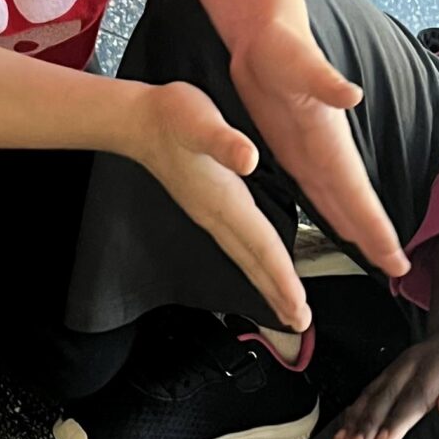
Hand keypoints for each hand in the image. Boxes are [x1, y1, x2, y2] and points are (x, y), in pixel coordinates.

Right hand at [131, 82, 309, 330]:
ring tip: (287, 309)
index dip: (281, 279)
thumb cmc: (171, 115)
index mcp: (224, 200)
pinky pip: (238, 248)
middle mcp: (218, 216)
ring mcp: (211, 216)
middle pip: (255, 265)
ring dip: (268, 286)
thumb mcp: (199, 120)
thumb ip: (223, 140)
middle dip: (278, 296)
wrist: (138, 120)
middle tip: (300, 323)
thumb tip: (248, 159)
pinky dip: (256, 267)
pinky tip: (262, 271)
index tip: (298, 307)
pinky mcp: (208, 209)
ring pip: (246, 260)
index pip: (260, 248)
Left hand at [228, 17, 404, 282]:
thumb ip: (324, 79)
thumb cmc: (280, 45)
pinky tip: (340, 226)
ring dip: (359, 230)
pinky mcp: (295, 150)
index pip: (358, 194)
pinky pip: (318, 191)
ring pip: (339, 201)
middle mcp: (327, 151)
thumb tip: (352, 94)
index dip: (376, 228)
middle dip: (377, 239)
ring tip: (379, 259)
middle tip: (399, 272)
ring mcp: (312, 152)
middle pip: (356, 205)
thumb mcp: (298, 62)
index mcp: (330, 140)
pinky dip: (332, 213)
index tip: (396, 259)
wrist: (267, 31)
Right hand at [330, 229, 438, 438]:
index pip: (415, 397)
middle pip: (385, 398)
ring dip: (355, 421)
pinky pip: (367, 394)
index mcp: (436, 366)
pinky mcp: (389, 375)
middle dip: (368, 426)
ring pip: (371, 396)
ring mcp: (396, 369)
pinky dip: (352, 414)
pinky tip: (342, 434)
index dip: (397, 421)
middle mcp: (410, 366)